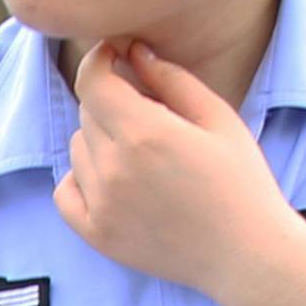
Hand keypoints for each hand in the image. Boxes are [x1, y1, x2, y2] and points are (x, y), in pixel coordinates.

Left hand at [61, 40, 305, 303]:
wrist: (241, 251)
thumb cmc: (238, 180)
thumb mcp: (217, 118)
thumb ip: (172, 81)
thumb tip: (136, 55)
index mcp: (146, 134)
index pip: (94, 85)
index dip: (98, 62)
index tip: (111, 56)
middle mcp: (113, 168)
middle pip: (88, 116)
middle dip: (112, 103)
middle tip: (149, 114)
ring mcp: (98, 204)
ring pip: (77, 151)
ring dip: (100, 141)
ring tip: (142, 154)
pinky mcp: (93, 233)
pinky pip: (64, 191)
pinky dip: (80, 178)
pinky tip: (112, 178)